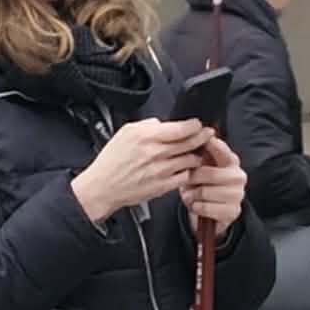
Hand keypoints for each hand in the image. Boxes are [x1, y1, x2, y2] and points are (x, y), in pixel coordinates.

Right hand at [72, 118, 211, 224]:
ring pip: (191, 160)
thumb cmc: (112, 161)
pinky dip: (188, 171)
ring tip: (194, 152)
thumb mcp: (125, 132)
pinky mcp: (163, 186)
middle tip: (206, 135)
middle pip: (190, 142)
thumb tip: (162, 123)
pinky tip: (184, 168)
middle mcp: (156, 153)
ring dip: (196, 155)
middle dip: (202, 137)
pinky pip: (185, 177)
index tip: (198, 124)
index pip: (181, 128)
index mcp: (146, 137)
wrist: (103, 187)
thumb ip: (147, 125)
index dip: (195, 125)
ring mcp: (161, 171)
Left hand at [180, 134, 246, 233]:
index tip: (198, 144)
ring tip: (190, 195)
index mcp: (231, 160)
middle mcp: (238, 176)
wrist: (210, 210)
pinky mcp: (233, 211)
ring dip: (191, 195)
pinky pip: (205, 208)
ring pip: (205, 192)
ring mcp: (238, 194)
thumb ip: (197, 155)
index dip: (210, 146)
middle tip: (185, 181)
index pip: (221, 150)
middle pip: (210, 174)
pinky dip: (195, 207)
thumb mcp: (199, 167)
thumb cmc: (202, 183)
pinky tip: (197, 205)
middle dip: (192, 178)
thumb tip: (190, 142)